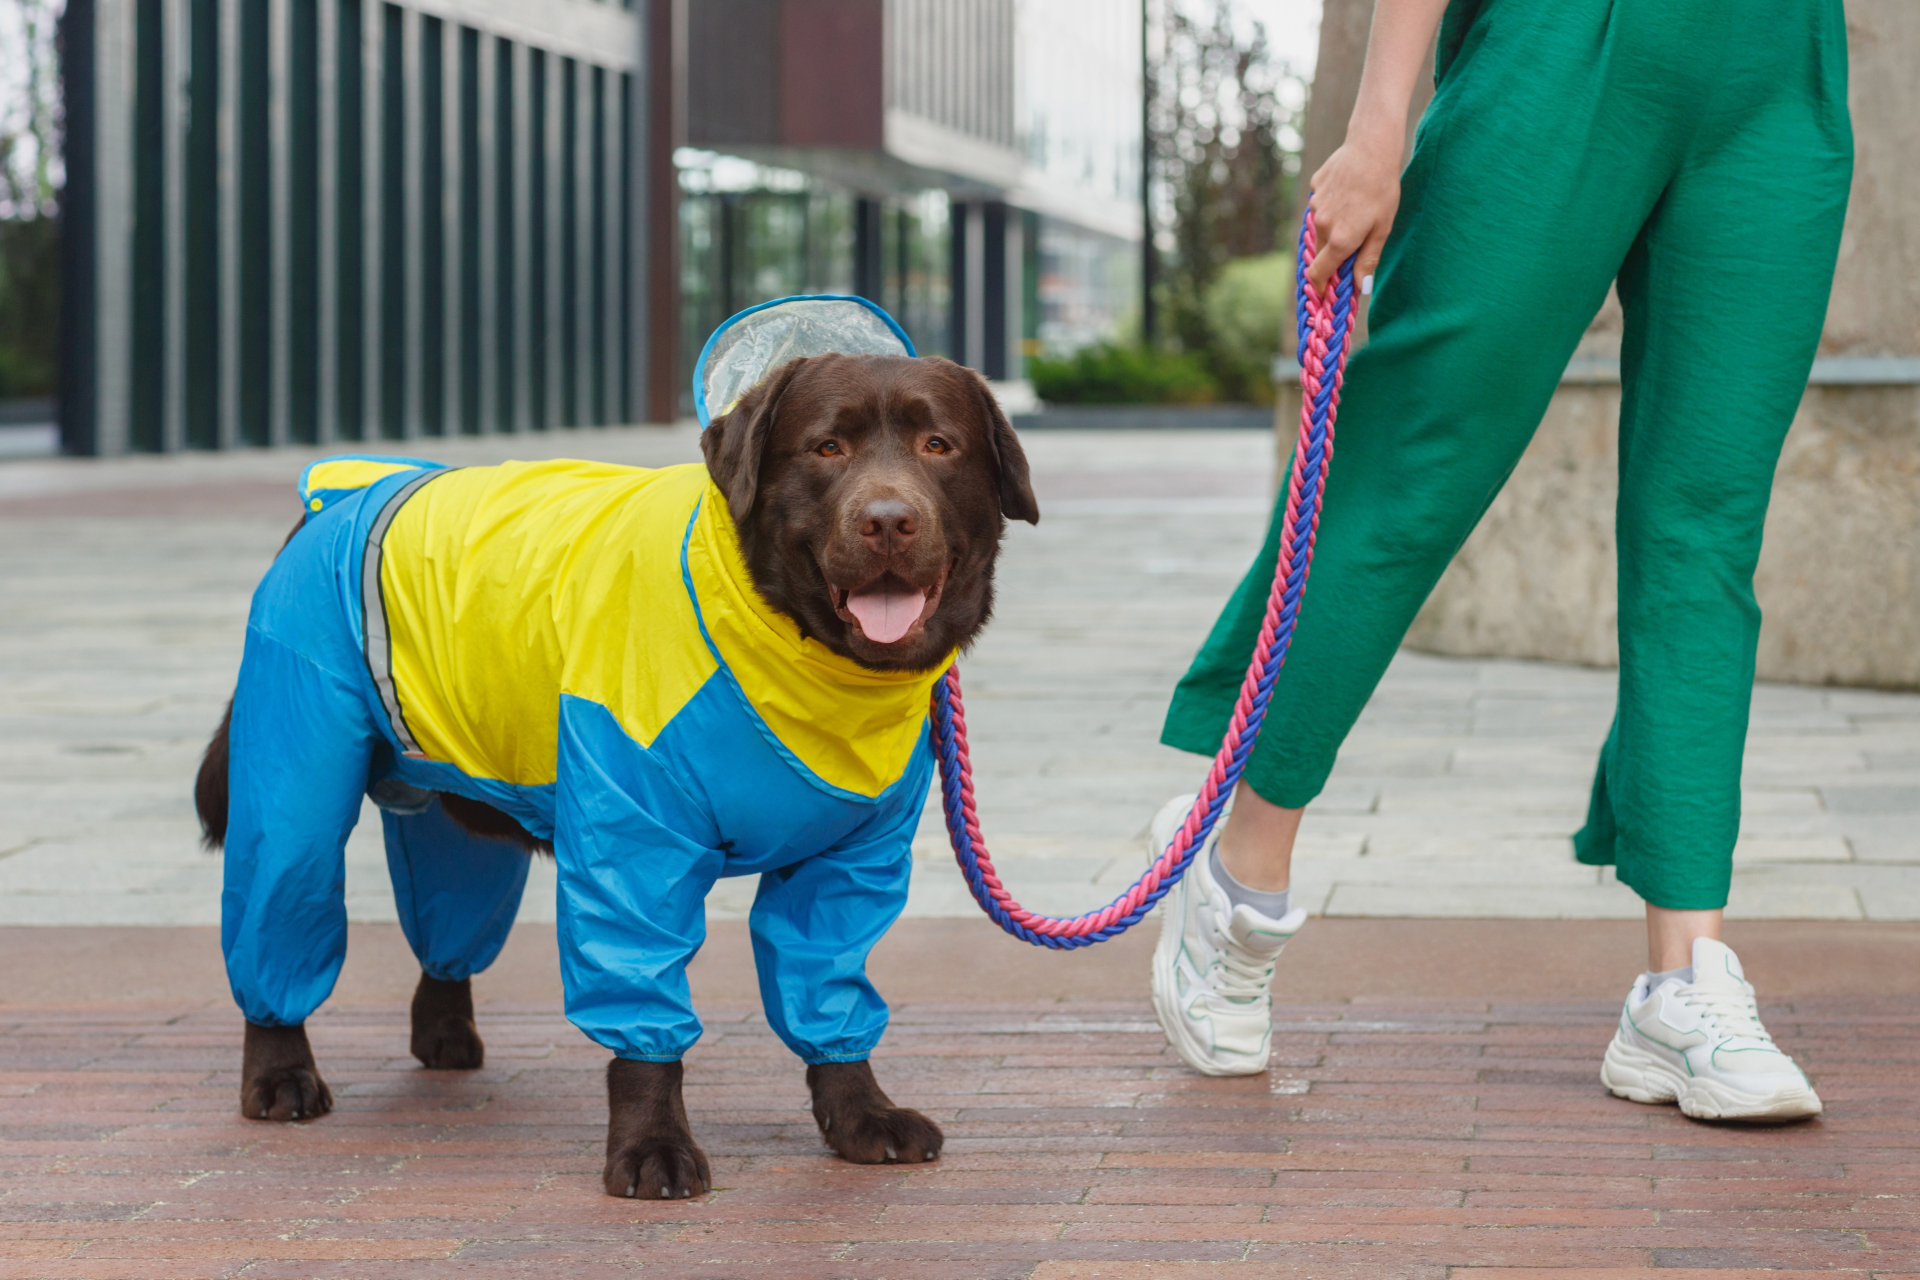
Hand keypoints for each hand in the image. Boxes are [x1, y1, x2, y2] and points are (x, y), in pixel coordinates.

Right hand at [1305, 128, 1403, 295]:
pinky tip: (1349, 191)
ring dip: (1333, 226)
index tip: (1326, 290)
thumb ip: (1368, 259)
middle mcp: (1322, 225)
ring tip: (1356, 208)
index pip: (1319, 273)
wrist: (1372, 148)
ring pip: (1320, 226)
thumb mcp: (1383, 228)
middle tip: (1355, 241)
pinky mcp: (1314, 188)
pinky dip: (1332, 204)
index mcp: (1340, 240)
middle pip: (1321, 250)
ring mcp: (1316, 205)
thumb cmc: (1383, 190)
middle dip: (1333, 253)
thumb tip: (1360, 287)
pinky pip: (1320, 204)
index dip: (1321, 285)